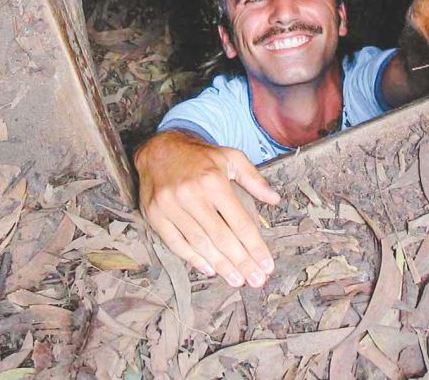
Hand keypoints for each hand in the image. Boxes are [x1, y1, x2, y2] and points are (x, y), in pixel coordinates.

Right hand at [135, 131, 279, 287]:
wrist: (158, 149)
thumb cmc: (199, 156)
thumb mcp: (230, 157)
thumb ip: (253, 179)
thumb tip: (274, 200)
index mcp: (214, 181)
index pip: (240, 222)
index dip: (255, 247)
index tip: (267, 265)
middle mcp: (192, 194)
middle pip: (222, 237)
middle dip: (241, 262)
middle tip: (256, 280)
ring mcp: (170, 206)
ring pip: (200, 243)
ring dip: (220, 265)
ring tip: (237, 280)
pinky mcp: (154, 214)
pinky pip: (175, 243)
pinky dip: (193, 258)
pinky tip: (209, 268)